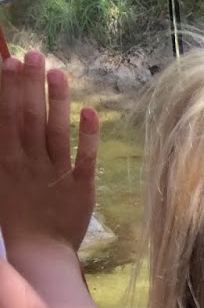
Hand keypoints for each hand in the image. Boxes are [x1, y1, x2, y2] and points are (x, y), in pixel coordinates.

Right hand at [0, 52, 99, 251]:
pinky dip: (89, 136)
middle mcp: (29, 163)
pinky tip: (90, 111)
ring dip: (58, 101)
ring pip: (57, 132)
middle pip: (30, 118)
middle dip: (31, 84)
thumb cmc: (11, 219)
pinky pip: (86, 159)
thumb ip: (3, 147)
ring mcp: (56, 175)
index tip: (9, 60)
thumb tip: (3, 121)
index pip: (6, 117)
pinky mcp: (81, 188)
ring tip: (59, 72)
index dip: (8, 88)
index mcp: (5, 162)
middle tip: (33, 53)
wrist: (39, 254)